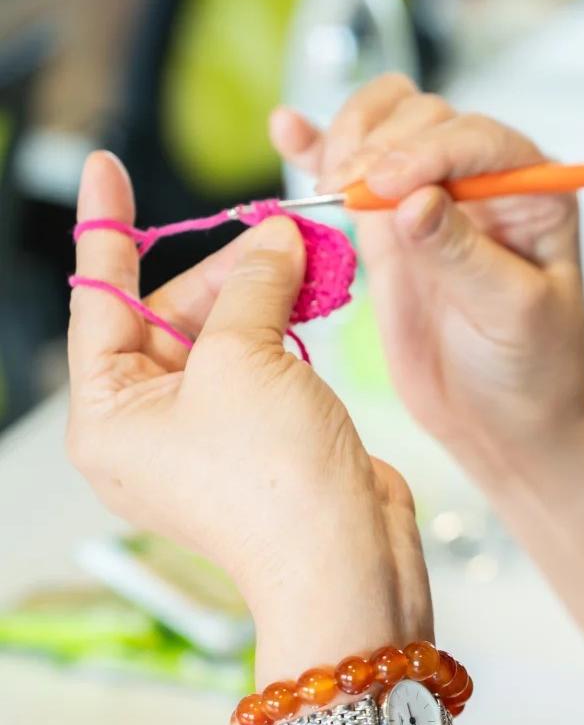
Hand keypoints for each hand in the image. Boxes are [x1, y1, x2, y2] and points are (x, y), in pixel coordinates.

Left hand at [66, 152, 431, 644]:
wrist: (344, 556)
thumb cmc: (274, 479)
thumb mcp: (243, 361)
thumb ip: (250, 285)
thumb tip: (272, 240)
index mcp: (110, 415)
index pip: (99, 298)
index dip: (105, 226)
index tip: (104, 168)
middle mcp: (149, 424)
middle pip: (170, 313)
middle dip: (222, 267)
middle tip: (274, 228)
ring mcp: (206, 432)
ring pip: (223, 333)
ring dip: (261, 291)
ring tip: (302, 253)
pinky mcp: (258, 433)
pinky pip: (260, 359)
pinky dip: (284, 323)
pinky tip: (313, 296)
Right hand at [270, 75, 583, 476]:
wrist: (502, 420)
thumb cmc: (533, 366)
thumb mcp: (513, 312)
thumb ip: (462, 254)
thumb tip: (414, 200)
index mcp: (534, 191)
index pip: (478, 142)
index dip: (428, 152)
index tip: (384, 184)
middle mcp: (484, 182)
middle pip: (425, 122)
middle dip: (381, 146)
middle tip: (347, 191)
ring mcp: (431, 199)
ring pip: (386, 130)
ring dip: (350, 138)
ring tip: (328, 181)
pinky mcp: (388, 228)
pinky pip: (352, 174)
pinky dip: (319, 147)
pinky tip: (290, 131)